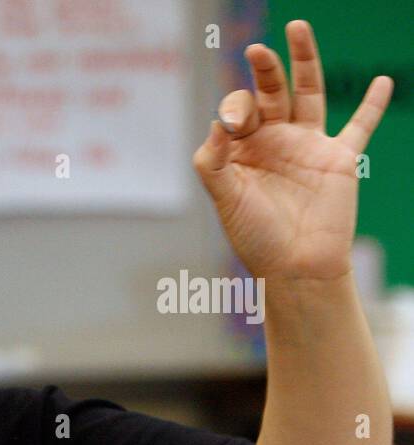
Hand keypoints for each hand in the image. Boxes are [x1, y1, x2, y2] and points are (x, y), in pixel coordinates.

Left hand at [192, 20, 392, 281]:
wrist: (295, 267)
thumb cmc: (255, 237)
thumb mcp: (225, 199)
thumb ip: (212, 162)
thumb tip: (216, 123)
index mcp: (242, 150)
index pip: (237, 112)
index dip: (233, 110)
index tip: (232, 123)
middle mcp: (273, 142)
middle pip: (269, 93)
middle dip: (263, 71)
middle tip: (257, 49)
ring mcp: (307, 146)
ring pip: (308, 93)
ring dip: (305, 62)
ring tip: (297, 28)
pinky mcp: (339, 158)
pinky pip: (359, 126)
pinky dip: (372, 105)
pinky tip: (381, 82)